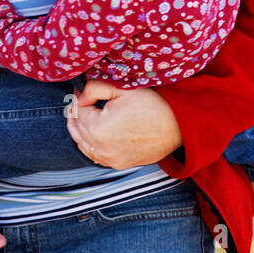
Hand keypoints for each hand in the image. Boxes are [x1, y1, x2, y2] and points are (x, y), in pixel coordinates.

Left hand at [66, 79, 182, 168]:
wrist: (178, 125)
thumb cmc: (153, 104)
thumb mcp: (121, 89)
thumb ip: (94, 89)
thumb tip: (80, 96)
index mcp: (98, 128)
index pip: (77, 112)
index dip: (78, 98)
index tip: (80, 90)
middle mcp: (101, 148)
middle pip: (76, 130)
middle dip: (75, 114)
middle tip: (79, 102)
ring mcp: (110, 159)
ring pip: (83, 146)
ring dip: (80, 131)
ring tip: (83, 116)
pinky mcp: (120, 164)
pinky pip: (96, 156)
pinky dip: (90, 145)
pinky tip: (93, 134)